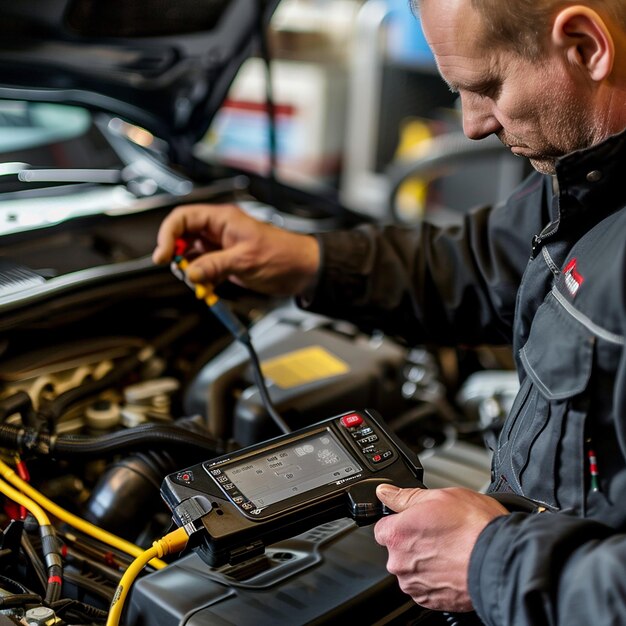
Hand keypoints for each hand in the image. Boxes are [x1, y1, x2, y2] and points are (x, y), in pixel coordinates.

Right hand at [152, 203, 319, 295]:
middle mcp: (220, 230)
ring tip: (197, 283)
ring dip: (190, 270)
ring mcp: (223, 246)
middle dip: (177, 254)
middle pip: (184, 235)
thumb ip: (215, 266)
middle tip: (178, 270)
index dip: (168, 234)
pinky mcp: (227, 262)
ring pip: (193, 254)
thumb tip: (189, 273)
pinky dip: (203, 279)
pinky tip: (207, 289)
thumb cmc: (282, 256)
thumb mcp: (245, 261)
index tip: (163, 255)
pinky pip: (205, 268)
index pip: (183, 218)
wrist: (302, 271)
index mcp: (223, 219)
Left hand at [374, 484, 507, 611]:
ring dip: (425, 560)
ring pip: (411, 568)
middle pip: (397, 548)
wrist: (501, 561)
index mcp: (396, 534)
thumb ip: (405, 496)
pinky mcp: (430, 601)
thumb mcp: (438, 496)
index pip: (383, 526)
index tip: (416, 520)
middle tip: (439, 532)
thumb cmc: (474, 527)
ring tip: (451, 549)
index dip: (401, 521)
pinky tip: (453, 564)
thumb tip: (385, 492)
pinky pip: (425, 586)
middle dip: (413, 541)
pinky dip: (436, 577)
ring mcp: (414, 584)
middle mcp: (399, 562)